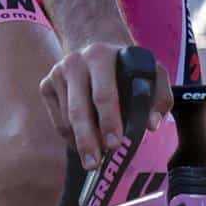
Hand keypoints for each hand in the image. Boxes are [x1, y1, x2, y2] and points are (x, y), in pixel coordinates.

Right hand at [39, 39, 172, 171]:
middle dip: (87, 140)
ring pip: (67, 120)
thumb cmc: (127, 65)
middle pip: (78, 110)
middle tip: (95, 164)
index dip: (109, 121)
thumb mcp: (151, 71)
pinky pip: (58, 121)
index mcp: (101, 56)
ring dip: (81, 142)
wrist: (94, 41)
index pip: (103, 94)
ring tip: (95, 156)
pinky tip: (85, 141)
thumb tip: (151, 124)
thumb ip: (159, 97)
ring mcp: (57, 74)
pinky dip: (71, 137)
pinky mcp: (46, 85)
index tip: (115, 144)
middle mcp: (75, 62)